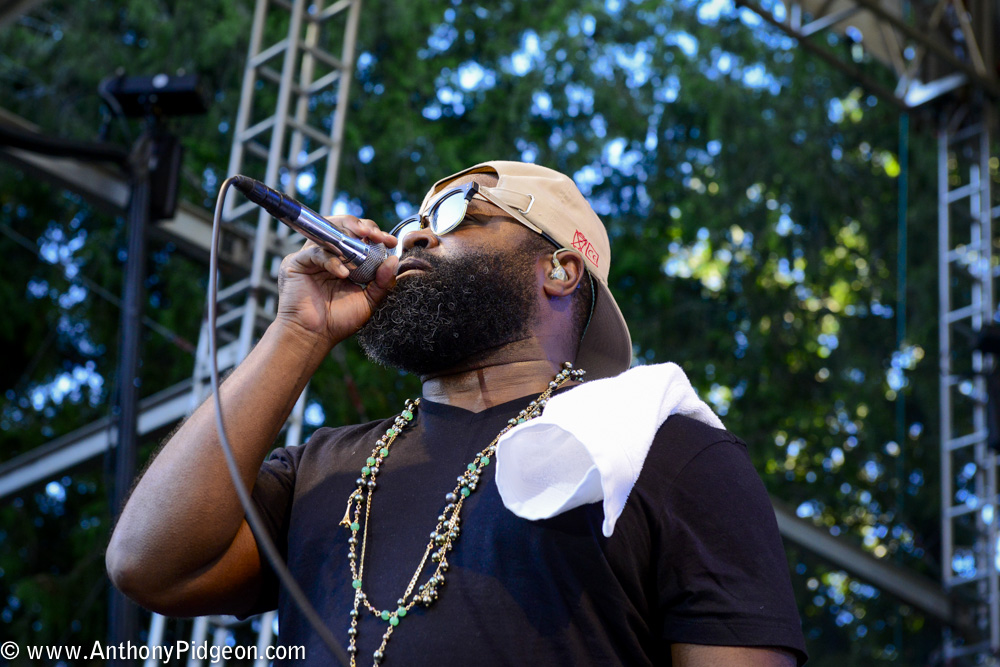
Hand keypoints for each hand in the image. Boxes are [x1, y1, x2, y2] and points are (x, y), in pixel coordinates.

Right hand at [274, 216, 398, 347]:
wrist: (314, 336)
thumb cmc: (339, 321)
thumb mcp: (368, 301)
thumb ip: (383, 282)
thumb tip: (394, 259)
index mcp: (346, 262)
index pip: (360, 238)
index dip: (375, 236)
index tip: (391, 242)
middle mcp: (329, 256)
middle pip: (344, 228)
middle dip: (363, 228)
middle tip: (376, 235)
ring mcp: (312, 258)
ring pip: (328, 233)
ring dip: (348, 237)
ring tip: (363, 246)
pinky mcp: (297, 263)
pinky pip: (316, 253)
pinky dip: (332, 261)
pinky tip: (343, 274)